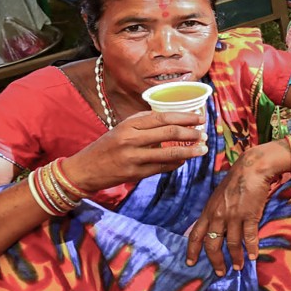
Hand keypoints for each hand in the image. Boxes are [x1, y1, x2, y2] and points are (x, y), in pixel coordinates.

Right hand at [60, 110, 207, 193]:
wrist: (85, 169)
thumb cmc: (108, 146)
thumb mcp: (123, 128)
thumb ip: (145, 124)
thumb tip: (174, 120)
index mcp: (129, 124)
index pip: (163, 117)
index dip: (185, 117)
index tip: (200, 118)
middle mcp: (131, 138)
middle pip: (169, 132)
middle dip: (191, 132)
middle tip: (205, 134)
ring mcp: (133, 157)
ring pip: (169, 152)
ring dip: (189, 151)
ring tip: (203, 149)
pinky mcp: (134, 173)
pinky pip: (161, 167)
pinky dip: (175, 163)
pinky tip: (184, 160)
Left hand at [185, 141, 288, 275]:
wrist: (252, 168)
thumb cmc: (236, 179)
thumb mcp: (218, 196)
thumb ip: (215, 211)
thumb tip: (213, 226)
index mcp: (208, 211)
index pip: (195, 235)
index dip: (192, 251)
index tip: (190, 263)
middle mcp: (218, 216)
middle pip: (212, 244)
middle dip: (215, 261)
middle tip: (219, 272)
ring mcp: (233, 216)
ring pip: (231, 244)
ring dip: (235, 258)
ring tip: (238, 267)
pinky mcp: (249, 216)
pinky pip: (249, 238)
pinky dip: (251, 249)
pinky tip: (253, 257)